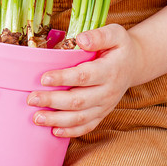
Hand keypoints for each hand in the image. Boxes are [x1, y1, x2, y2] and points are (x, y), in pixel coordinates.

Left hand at [26, 24, 143, 137]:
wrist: (135, 64)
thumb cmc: (120, 47)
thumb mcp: (116, 33)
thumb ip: (99, 36)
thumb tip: (81, 40)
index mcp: (110, 70)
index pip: (84, 76)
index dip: (64, 78)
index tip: (44, 78)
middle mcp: (108, 91)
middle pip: (78, 101)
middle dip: (53, 101)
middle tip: (31, 99)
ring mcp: (105, 105)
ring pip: (80, 118)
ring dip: (57, 120)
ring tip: (37, 118)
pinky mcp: (102, 113)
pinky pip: (87, 127)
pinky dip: (71, 131)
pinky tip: (54, 131)